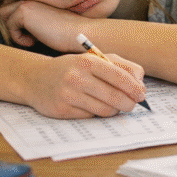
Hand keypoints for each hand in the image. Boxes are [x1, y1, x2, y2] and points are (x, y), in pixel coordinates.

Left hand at [0, 0, 89, 52]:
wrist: (80, 33)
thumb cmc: (70, 31)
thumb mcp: (51, 19)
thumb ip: (36, 16)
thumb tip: (20, 25)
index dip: (18, 15)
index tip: (33, 28)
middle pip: (6, 4)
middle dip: (12, 19)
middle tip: (29, 32)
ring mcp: (26, 2)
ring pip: (3, 13)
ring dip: (14, 27)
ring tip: (31, 36)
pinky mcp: (23, 12)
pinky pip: (9, 26)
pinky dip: (19, 38)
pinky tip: (34, 41)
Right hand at [24, 52, 145, 118]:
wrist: (35, 78)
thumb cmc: (72, 68)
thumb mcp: (95, 59)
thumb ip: (121, 66)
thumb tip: (140, 83)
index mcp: (88, 61)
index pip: (119, 77)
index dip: (134, 88)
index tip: (142, 95)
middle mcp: (77, 77)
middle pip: (115, 97)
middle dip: (129, 104)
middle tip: (131, 105)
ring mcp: (68, 95)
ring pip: (105, 110)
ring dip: (114, 110)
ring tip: (113, 105)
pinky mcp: (62, 110)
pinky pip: (90, 117)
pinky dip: (96, 113)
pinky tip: (92, 106)